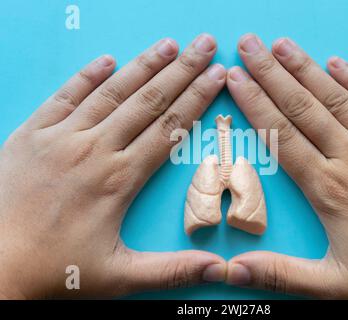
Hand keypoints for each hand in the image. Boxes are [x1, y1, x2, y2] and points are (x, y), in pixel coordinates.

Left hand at [0, 34, 226, 298]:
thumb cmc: (56, 272)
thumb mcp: (120, 277)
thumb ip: (173, 269)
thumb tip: (221, 269)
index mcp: (119, 179)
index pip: (170, 129)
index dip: (197, 99)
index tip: (217, 75)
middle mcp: (94, 149)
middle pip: (148, 102)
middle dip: (181, 70)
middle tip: (204, 44)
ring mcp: (61, 138)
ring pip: (112, 93)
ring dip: (143, 65)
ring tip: (169, 45)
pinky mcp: (31, 135)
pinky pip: (64, 97)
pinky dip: (86, 76)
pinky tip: (106, 60)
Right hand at [225, 34, 347, 298]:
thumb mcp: (331, 285)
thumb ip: (280, 272)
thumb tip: (231, 270)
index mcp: (328, 188)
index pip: (281, 135)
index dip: (255, 104)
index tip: (236, 78)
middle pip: (302, 107)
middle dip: (271, 73)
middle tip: (249, 44)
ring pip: (336, 98)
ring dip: (306, 68)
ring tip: (282, 45)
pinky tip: (336, 63)